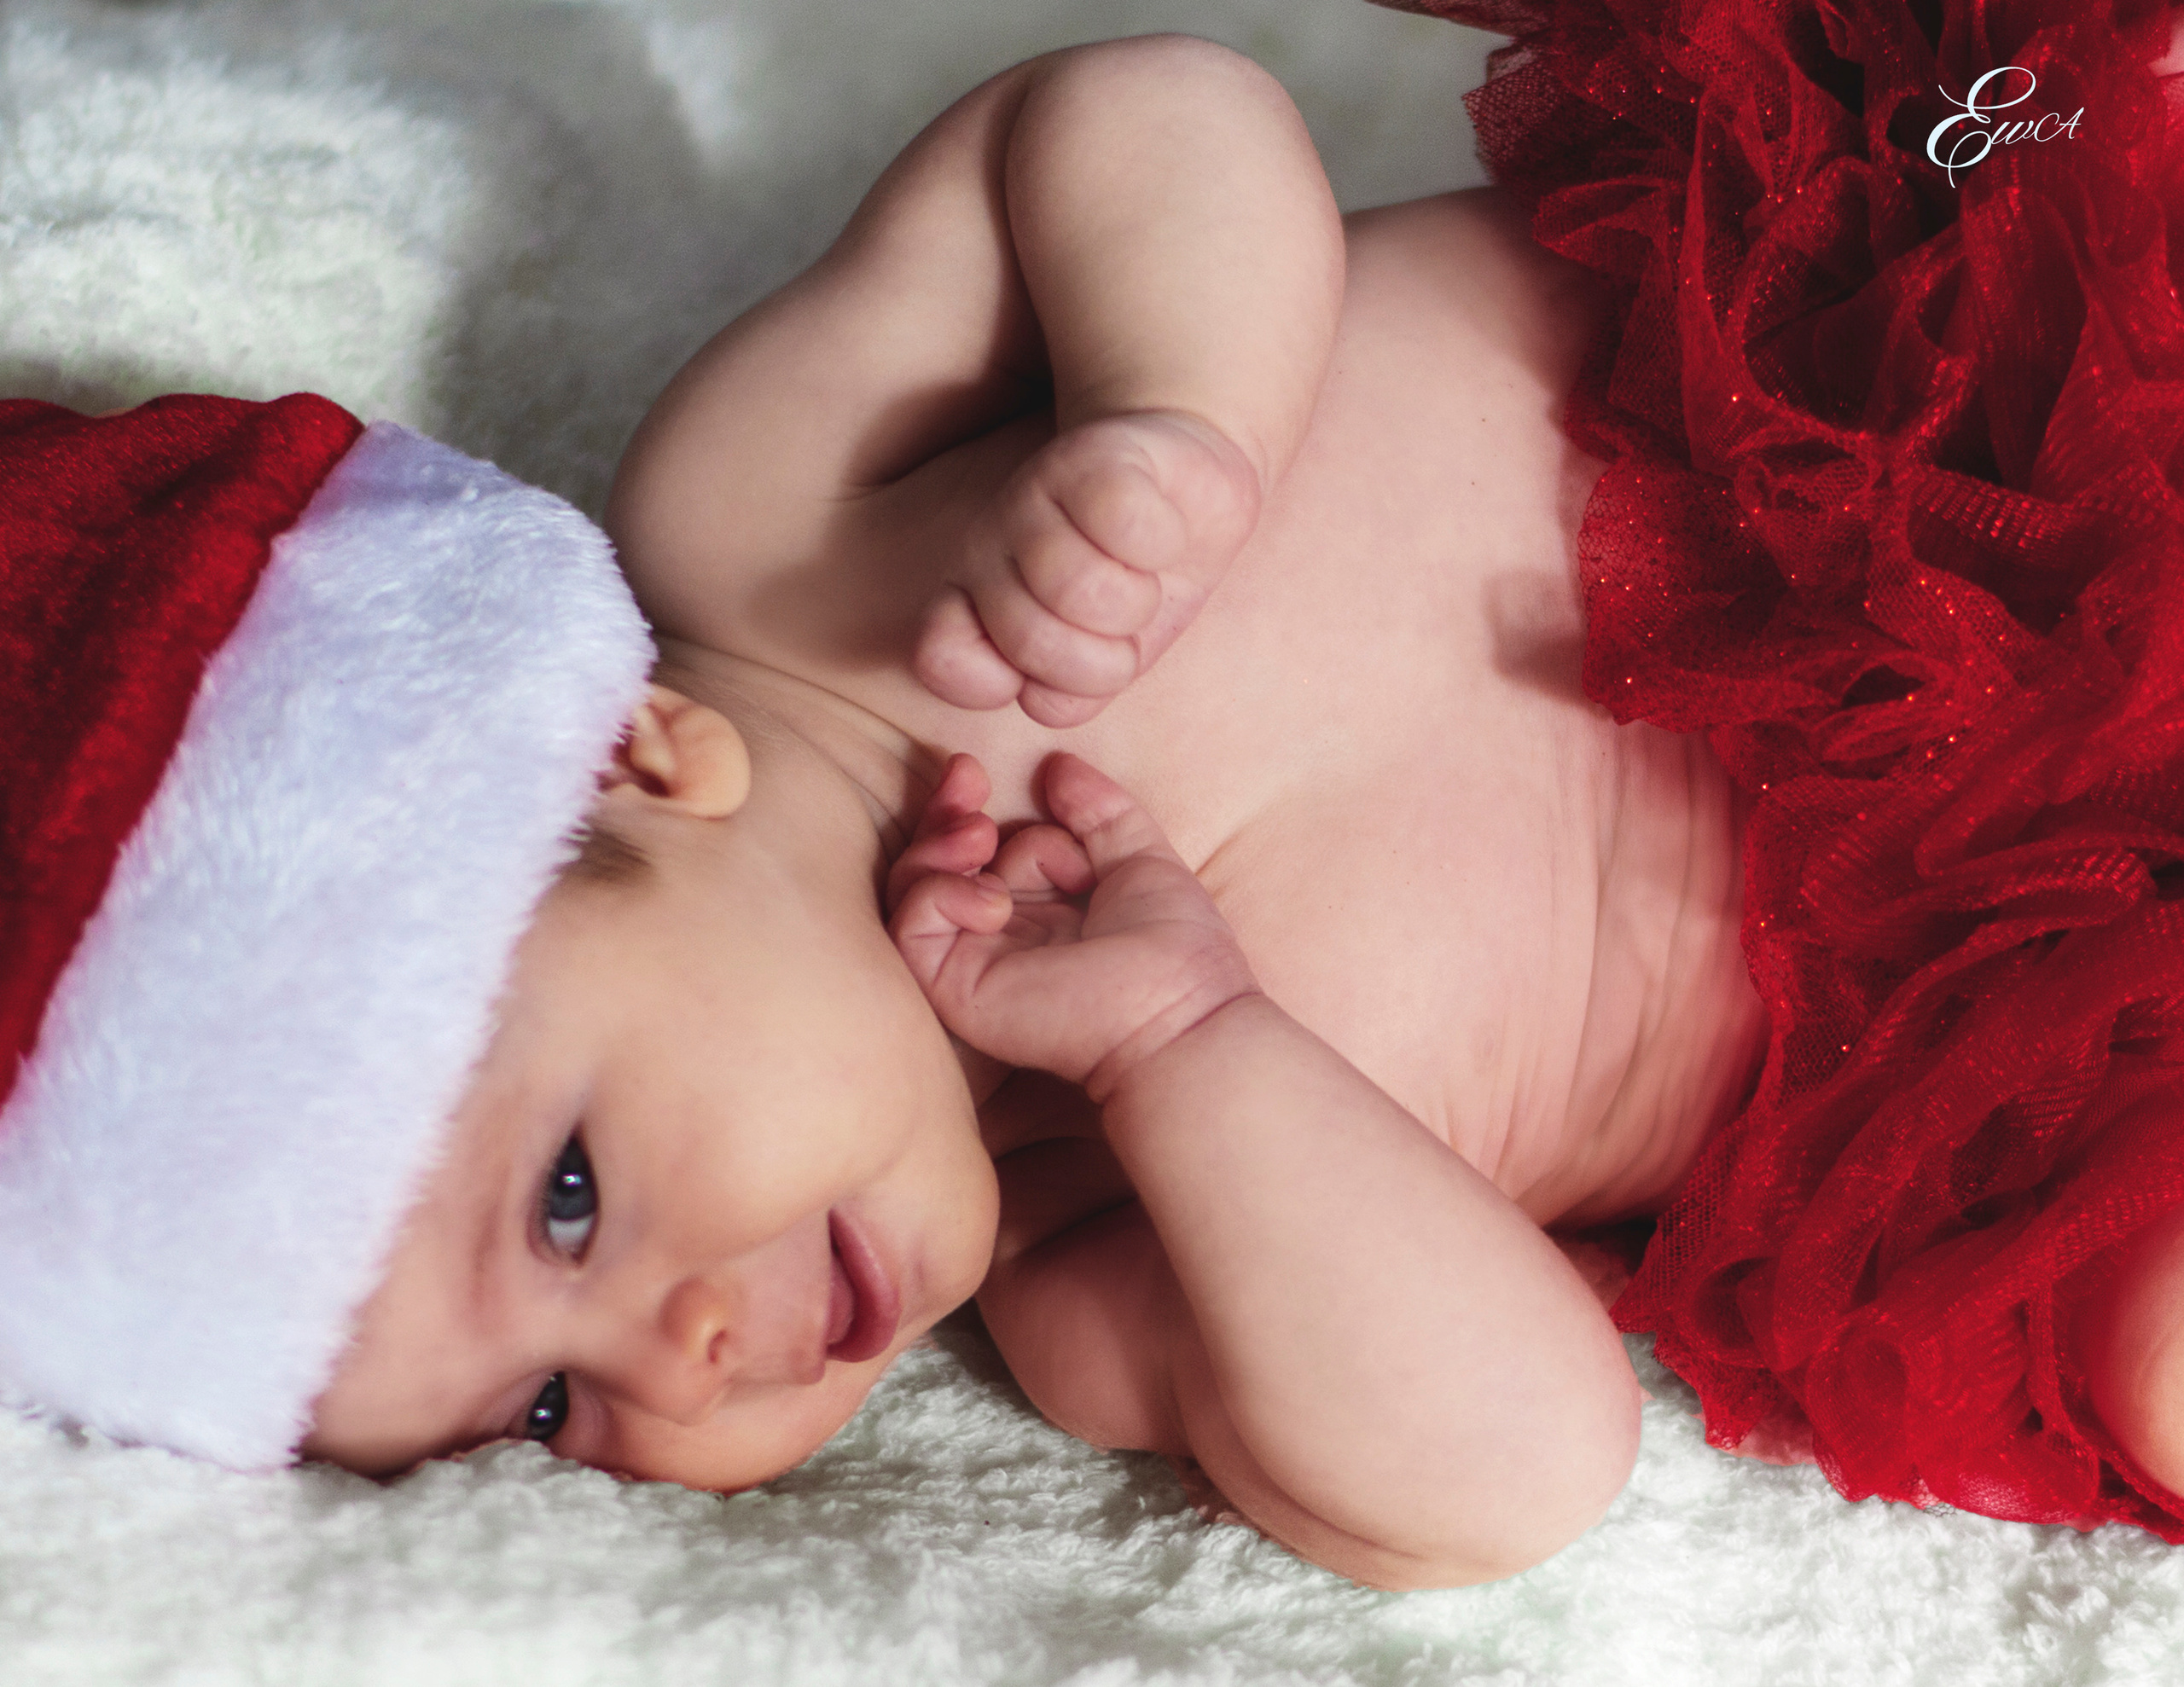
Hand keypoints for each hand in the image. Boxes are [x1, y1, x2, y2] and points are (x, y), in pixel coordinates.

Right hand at [888, 750, 1259, 1103]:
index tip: (974, 769)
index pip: (980, 849)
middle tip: (968, 779)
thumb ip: (1095, 809)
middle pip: (935, 865)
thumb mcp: (1137, 854)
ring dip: (939, 848)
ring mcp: (974, 963)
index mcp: (1037, 909)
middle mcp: (998, 936)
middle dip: (942, 814)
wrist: (1181, 1010)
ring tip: (981, 837)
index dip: (966, 806)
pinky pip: (913, 926)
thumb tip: (1055, 765)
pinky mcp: (956, 989)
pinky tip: (995, 900)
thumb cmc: (1174, 948)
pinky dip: (942, 893)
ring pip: (914, 892)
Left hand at [910, 411, 1260, 729]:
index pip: (947, 663)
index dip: (1022, 686)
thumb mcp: (1109, 654)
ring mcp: (1027, 498)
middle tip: (1124, 620)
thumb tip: (1041, 702)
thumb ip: (1067, 693)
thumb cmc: (1138, 578)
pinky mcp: (1084, 458)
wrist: (1183, 481)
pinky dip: (1163, 542)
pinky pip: (1122, 525)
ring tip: (1144, 575)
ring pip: (1076, 588)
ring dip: (1138, 601)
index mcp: (974, 604)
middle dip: (1105, 657)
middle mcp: (985, 551)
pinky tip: (1164, 529)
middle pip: (1033, 640)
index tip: (1067, 672)